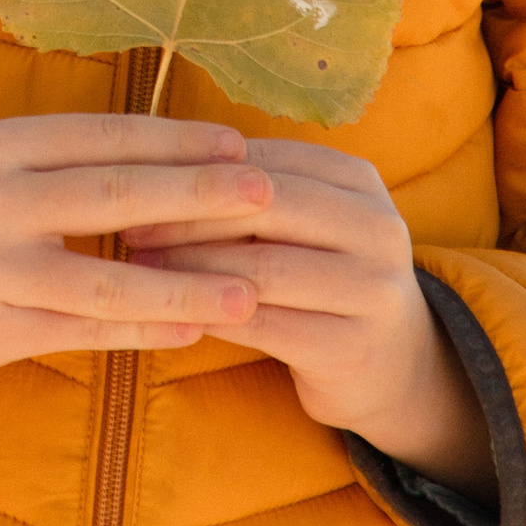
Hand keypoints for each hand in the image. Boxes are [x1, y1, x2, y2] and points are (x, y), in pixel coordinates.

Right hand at [0, 113, 278, 404]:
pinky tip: (191, 331)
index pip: (103, 136)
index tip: (240, 142)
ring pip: (104, 281)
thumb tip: (173, 150)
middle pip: (113, 198)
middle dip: (198, 196)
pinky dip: (141, 332)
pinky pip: (81, 333)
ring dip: (184, 287)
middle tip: (266, 195)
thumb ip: (61, 156)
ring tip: (249, 290)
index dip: (176, 139)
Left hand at [129, 137, 495, 498]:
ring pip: (263, 269)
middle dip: (191, 215)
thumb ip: (253, 190)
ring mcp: (372, 291)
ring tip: (139, 270)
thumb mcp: (307, 222)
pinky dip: (210, 315)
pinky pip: (264, 325)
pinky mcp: (351, 348)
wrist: (395, 366)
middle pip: (268, 207)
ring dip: (191, 268)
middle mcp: (378, 228)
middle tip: (130, 226)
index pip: (268, 160)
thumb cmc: (324, 277)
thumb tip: (157, 160)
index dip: (199, 168)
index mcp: (359, 182)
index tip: (137, 178)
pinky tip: (171, 312)